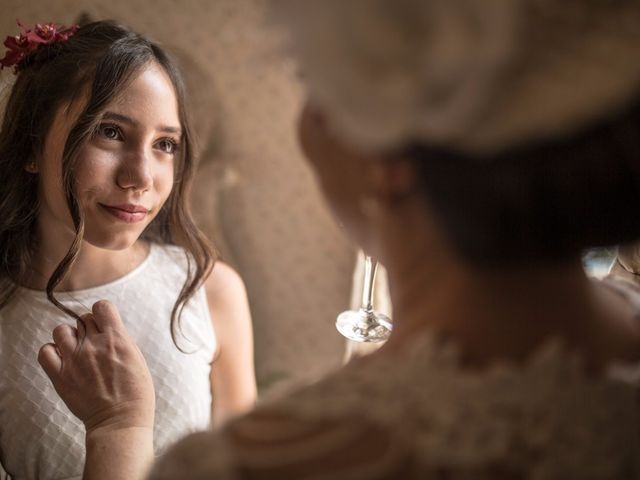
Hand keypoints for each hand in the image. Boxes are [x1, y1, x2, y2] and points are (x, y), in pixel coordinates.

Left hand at [38, 300, 154, 433]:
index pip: (102, 307)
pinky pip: (45, 351)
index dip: (102, 313)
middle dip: (89, 328)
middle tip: (94, 344)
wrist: (120, 419)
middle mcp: (93, 345)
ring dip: (69, 336)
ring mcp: (74, 359)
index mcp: (116, 339)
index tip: (104, 322)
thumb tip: (107, 330)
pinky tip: (62, 358)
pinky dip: (51, 351)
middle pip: (83, 319)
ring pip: (61, 330)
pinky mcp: (60, 375)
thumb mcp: (136, 357)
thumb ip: (120, 340)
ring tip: (76, 349)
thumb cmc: (135, 392)